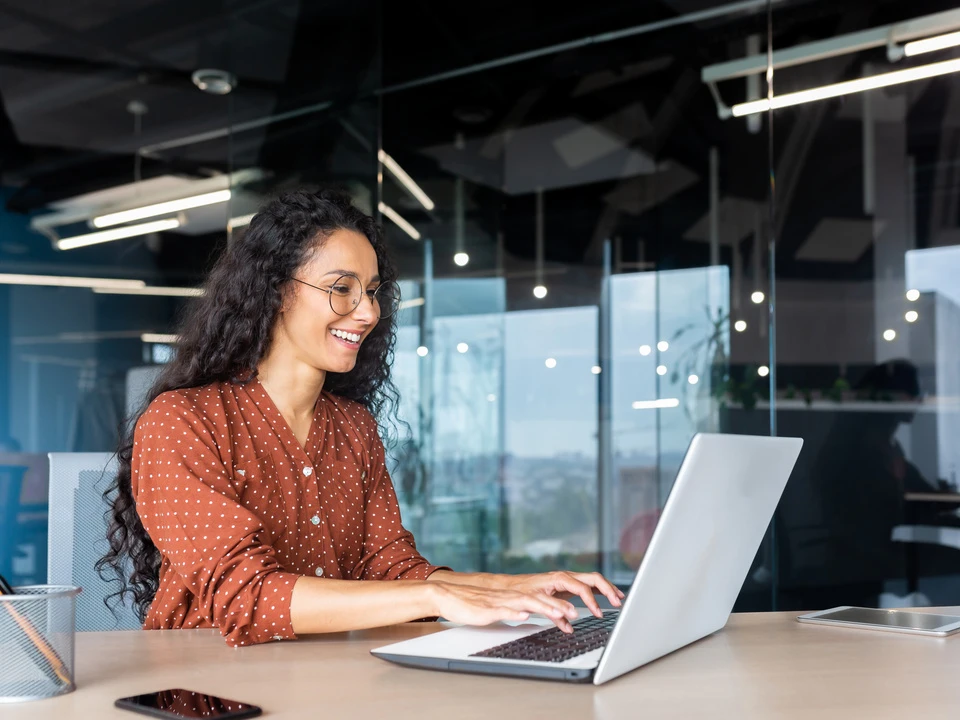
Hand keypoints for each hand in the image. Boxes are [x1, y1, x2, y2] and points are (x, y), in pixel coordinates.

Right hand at [429, 582, 580, 632]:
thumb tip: (530, 614)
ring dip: (543, 607)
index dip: (559, 603)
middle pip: (539, 599)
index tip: (574, 611)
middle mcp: (510, 597)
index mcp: (514, 597)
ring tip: (559, 613)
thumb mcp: (499, 609)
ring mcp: (499, 602)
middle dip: (558, 605)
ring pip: (525, 602)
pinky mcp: (486, 609)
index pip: (541, 598)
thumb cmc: (473, 604)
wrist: (448, 596)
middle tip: (576, 612)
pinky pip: (503, 610)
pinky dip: (514, 611)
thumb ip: (515, 610)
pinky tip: (524, 614)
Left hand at [498, 571, 624, 619]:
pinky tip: (606, 599)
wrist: (512, 587)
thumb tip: (571, 623)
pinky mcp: (567, 585)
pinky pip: (587, 586)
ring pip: (593, 581)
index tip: (599, 613)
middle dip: (608, 589)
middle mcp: (566, 576)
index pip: (583, 588)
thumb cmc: (522, 592)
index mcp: (560, 578)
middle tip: (618, 602)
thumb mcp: (537, 602)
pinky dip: (598, 592)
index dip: (592, 601)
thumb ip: (555, 612)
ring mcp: (568, 580)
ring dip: (607, 589)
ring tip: (618, 598)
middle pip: (593, 579)